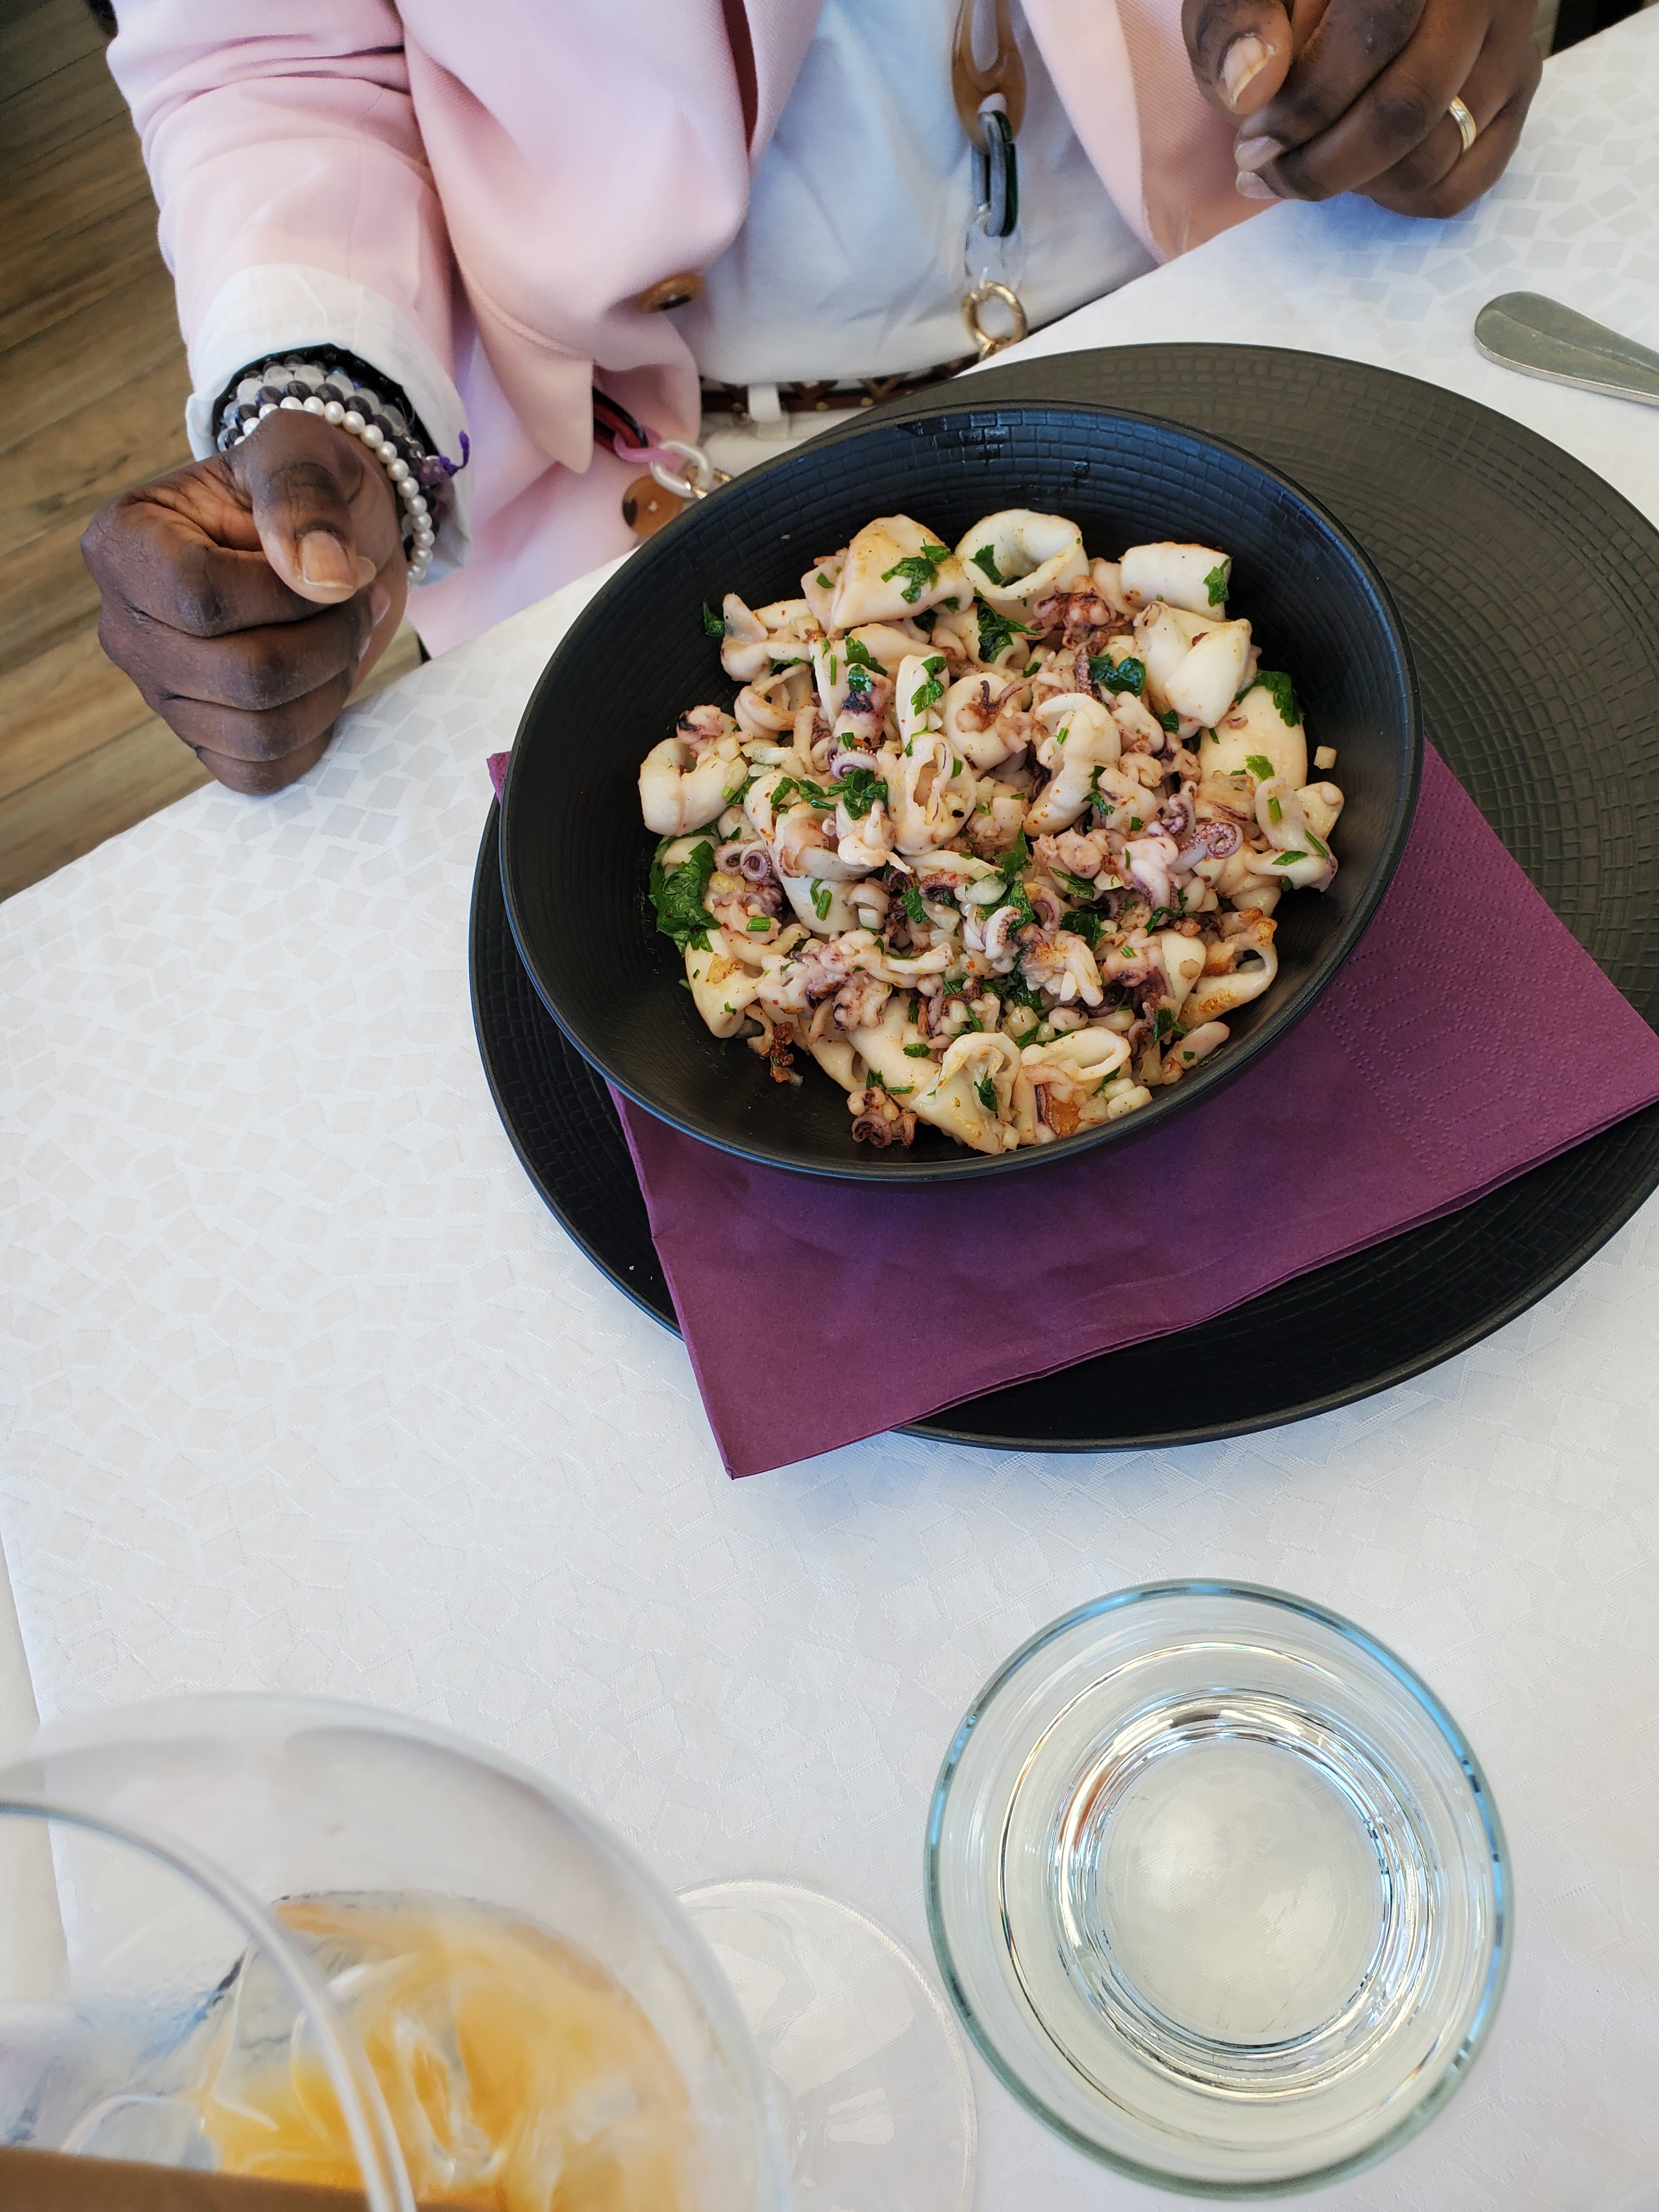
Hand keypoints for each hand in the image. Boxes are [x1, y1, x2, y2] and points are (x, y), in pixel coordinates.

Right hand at [82, 411, 407, 794]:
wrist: (323, 540)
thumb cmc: (304, 488)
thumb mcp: (304, 450)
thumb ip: (302, 492)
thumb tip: (320, 577)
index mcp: (125, 544)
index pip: (202, 599)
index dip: (291, 594)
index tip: (344, 562)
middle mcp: (127, 626)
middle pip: (243, 675)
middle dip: (330, 639)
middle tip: (359, 597)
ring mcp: (160, 692)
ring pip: (260, 730)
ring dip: (332, 682)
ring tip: (346, 630)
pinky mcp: (203, 739)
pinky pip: (261, 771)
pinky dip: (313, 733)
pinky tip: (326, 679)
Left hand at [1183, 0, 1541, 218]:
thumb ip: (1234, 19)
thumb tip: (1251, 88)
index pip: (1372, 40)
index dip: (1304, 108)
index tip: (1250, 142)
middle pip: (1408, 110)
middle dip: (1321, 163)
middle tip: (1264, 169)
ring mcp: (1512, 37)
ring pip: (1437, 154)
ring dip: (1357, 185)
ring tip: (1304, 166)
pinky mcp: (1521, 83)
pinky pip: (1468, 178)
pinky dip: (1404, 198)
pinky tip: (1359, 178)